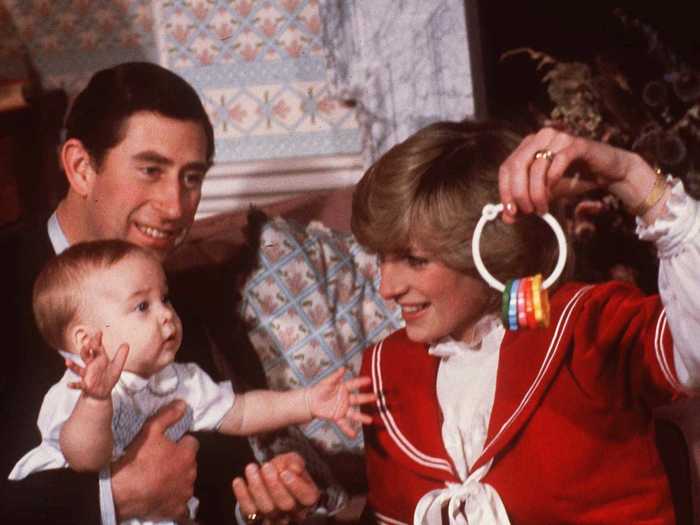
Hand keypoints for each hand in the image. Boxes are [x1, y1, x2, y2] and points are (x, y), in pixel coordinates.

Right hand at [66, 332, 128, 398]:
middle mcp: (91, 365)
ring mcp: (86, 375)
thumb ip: (121, 356)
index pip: (97, 348)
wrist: (103, 392)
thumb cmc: (108, 377)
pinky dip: (74, 385)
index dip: (97, 341)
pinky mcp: (85, 385)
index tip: (98, 332)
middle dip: (85, 350)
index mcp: (99, 359)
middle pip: (86, 356)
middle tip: (86, 344)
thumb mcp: (117, 366)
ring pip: (78, 369)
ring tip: (67, 361)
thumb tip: (126, 344)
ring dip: (73, 366)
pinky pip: (79, 385)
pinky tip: (69, 384)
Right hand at [111, 400, 198, 521]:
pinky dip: (175, 500)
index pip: (192, 443)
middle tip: (161, 461)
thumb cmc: (137, 459)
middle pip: (189, 463)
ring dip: (177, 479)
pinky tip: (164, 496)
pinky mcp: (177, 509)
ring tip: (159, 478)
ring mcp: (185, 493)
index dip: (180, 442)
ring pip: (186, 482)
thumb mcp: (150, 430)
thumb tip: (184, 404)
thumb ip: (169, 415)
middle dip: (179, 461)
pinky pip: (182, 505)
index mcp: (187, 454)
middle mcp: (191, 473)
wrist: (121, 492)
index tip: (168, 445)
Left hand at [232, 452, 319, 523]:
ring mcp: (274, 517)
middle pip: (285, 504)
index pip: (306, 497)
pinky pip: (248, 511)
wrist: (271, 483)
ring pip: (266, 508)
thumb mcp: (292, 462)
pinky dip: (242, 496)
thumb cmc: (285, 472)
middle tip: (266, 466)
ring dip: (257, 486)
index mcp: (308, 498)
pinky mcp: (255, 518)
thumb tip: (294, 468)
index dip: (296, 486)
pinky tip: (239, 481)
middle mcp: (292, 512)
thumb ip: (295, 462)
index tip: (285, 472)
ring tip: (251, 468)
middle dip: (274, 484)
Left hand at [306, 368, 374, 436]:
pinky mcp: (337, 417)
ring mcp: (343, 409)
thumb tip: (343, 369)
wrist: (311, 402)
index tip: (370, 380)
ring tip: (370, 420)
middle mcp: (346, 399)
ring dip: (362, 417)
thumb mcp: (327, 383)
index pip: (354, 385)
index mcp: (344, 388)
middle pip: (358, 399)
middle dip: (367, 398)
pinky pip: (344, 424)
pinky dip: (348, 430)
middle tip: (377, 397)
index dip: (361, 382)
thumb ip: (335, 377)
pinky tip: (354, 435)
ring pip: (354, 413)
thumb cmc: (319, 390)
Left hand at [498, 127, 656, 221]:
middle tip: (527, 211)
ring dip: (536, 192)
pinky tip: (553, 194)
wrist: (609, 172)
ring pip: (537, 166)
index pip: (506, 168)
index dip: (505, 191)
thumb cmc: (574, 179)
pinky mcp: (577, 143)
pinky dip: (552, 180)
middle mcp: (540, 137)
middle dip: (519, 193)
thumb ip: (526, 203)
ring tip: (542, 208)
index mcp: (528, 146)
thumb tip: (507, 218)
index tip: (510, 211)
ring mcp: (559, 137)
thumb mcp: (545, 193)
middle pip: (517, 165)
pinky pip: (558, 161)